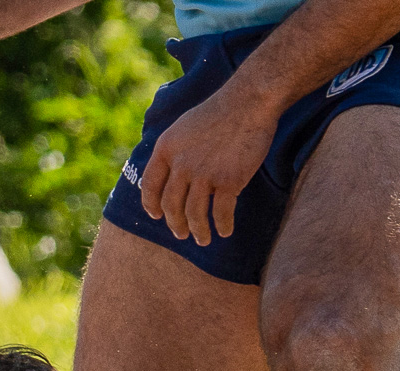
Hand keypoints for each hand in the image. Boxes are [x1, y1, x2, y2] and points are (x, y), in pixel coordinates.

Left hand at [138, 89, 278, 245]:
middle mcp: (181, 164)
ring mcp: (204, 174)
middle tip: (180, 234)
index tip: (156, 216)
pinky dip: (222, 225)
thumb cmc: (219, 112)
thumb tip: (171, 175)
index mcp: (166, 148)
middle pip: (171, 205)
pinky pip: (221, 212)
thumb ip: (174, 150)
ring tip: (202, 240)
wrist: (249, 101)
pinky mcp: (228, 180)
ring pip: (194, 214)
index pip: (150, 185)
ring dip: (198, 231)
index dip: (151, 204)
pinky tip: (225, 231)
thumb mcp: (184, 126)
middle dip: (175, 224)